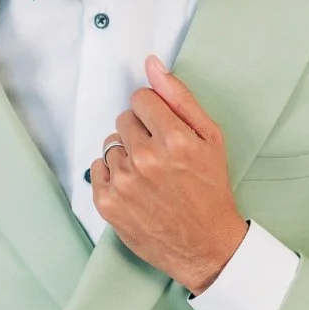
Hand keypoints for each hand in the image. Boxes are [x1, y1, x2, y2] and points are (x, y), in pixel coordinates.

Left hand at [90, 54, 248, 294]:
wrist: (206, 246)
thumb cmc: (211, 190)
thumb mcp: (210, 139)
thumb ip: (180, 98)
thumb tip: (152, 63)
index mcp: (174, 139)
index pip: (141, 99)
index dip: (154, 114)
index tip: (165, 132)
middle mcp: (146, 159)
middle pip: (123, 119)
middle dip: (140, 133)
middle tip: (160, 158)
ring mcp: (124, 182)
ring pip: (110, 145)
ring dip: (126, 155)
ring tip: (149, 177)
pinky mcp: (107, 203)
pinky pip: (97, 169)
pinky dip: (113, 176)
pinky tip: (135, 189)